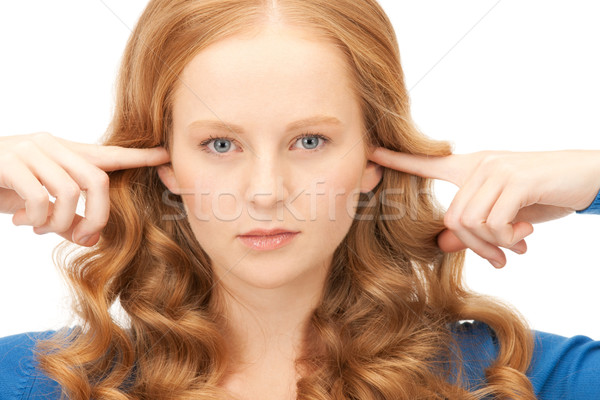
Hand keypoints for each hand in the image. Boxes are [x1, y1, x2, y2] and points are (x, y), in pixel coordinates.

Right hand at [0, 132, 169, 245]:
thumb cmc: (1, 187)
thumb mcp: (38, 202)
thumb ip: (65, 215)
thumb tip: (90, 239)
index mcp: (62, 151)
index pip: (107, 154)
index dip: (137, 157)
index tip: (165, 156)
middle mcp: (51, 145)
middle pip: (97, 181)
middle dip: (97, 217)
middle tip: (82, 237)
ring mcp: (29, 150)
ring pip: (69, 193)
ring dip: (59, 223)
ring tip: (40, 229)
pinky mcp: (9, 162)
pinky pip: (39, 198)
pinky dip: (35, 219)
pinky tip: (20, 223)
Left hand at [368, 147, 599, 267]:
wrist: (587, 176)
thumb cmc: (542, 195)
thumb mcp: (504, 215)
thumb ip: (472, 226)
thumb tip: (440, 244)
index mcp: (471, 168)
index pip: (427, 163)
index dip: (398, 160)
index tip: (371, 152)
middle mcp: (479, 165)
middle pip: (453, 218)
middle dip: (475, 247)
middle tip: (500, 259)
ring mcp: (496, 170)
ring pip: (471, 222)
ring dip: (493, 246)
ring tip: (516, 248)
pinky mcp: (516, 180)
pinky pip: (494, 222)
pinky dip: (507, 239)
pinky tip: (525, 238)